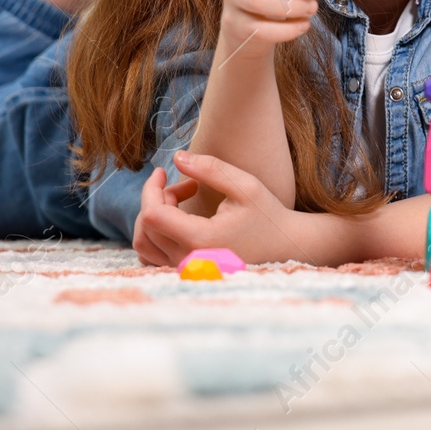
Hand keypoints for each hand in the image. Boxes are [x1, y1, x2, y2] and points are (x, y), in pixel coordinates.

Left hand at [133, 151, 318, 266]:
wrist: (286, 247)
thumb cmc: (268, 215)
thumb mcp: (245, 185)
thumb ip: (211, 168)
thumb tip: (177, 157)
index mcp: (200, 239)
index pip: (153, 214)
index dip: (151, 188)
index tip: (163, 171)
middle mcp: (188, 259)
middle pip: (147, 226)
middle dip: (159, 198)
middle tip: (188, 186)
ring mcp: (185, 269)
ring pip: (144, 243)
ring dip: (155, 216)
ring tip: (181, 202)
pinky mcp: (186, 272)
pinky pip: (152, 256)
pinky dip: (156, 234)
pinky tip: (178, 220)